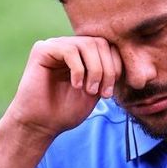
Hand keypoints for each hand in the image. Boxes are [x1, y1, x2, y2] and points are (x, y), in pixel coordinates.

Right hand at [5, 36, 122, 137]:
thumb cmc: (66, 111)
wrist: (41, 124)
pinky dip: (78, 68)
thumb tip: (125, 57)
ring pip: (87, 44)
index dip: (115, 67)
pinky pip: (69, 49)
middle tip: (102, 93)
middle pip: (100, 43)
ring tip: (90, 91)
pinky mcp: (42, 50)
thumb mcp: (96, 91)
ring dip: (95, 70)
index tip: (109, 93)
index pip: (108, 47)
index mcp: (83, 55)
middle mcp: (70, 46)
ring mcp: (55, 46)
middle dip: (107, 69)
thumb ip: (107, 73)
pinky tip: (76, 85)